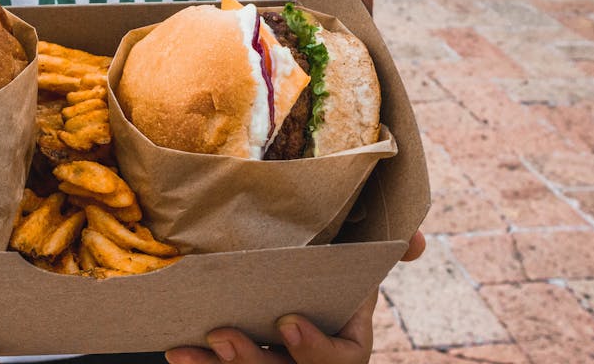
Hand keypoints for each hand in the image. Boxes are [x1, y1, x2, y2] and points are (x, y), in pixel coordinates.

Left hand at [165, 230, 425, 363]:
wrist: (298, 278)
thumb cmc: (331, 268)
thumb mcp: (360, 256)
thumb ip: (387, 247)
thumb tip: (415, 241)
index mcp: (348, 345)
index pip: (340, 362)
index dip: (315, 350)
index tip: (288, 322)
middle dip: (252, 362)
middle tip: (222, 334)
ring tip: (187, 348)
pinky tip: (178, 351)